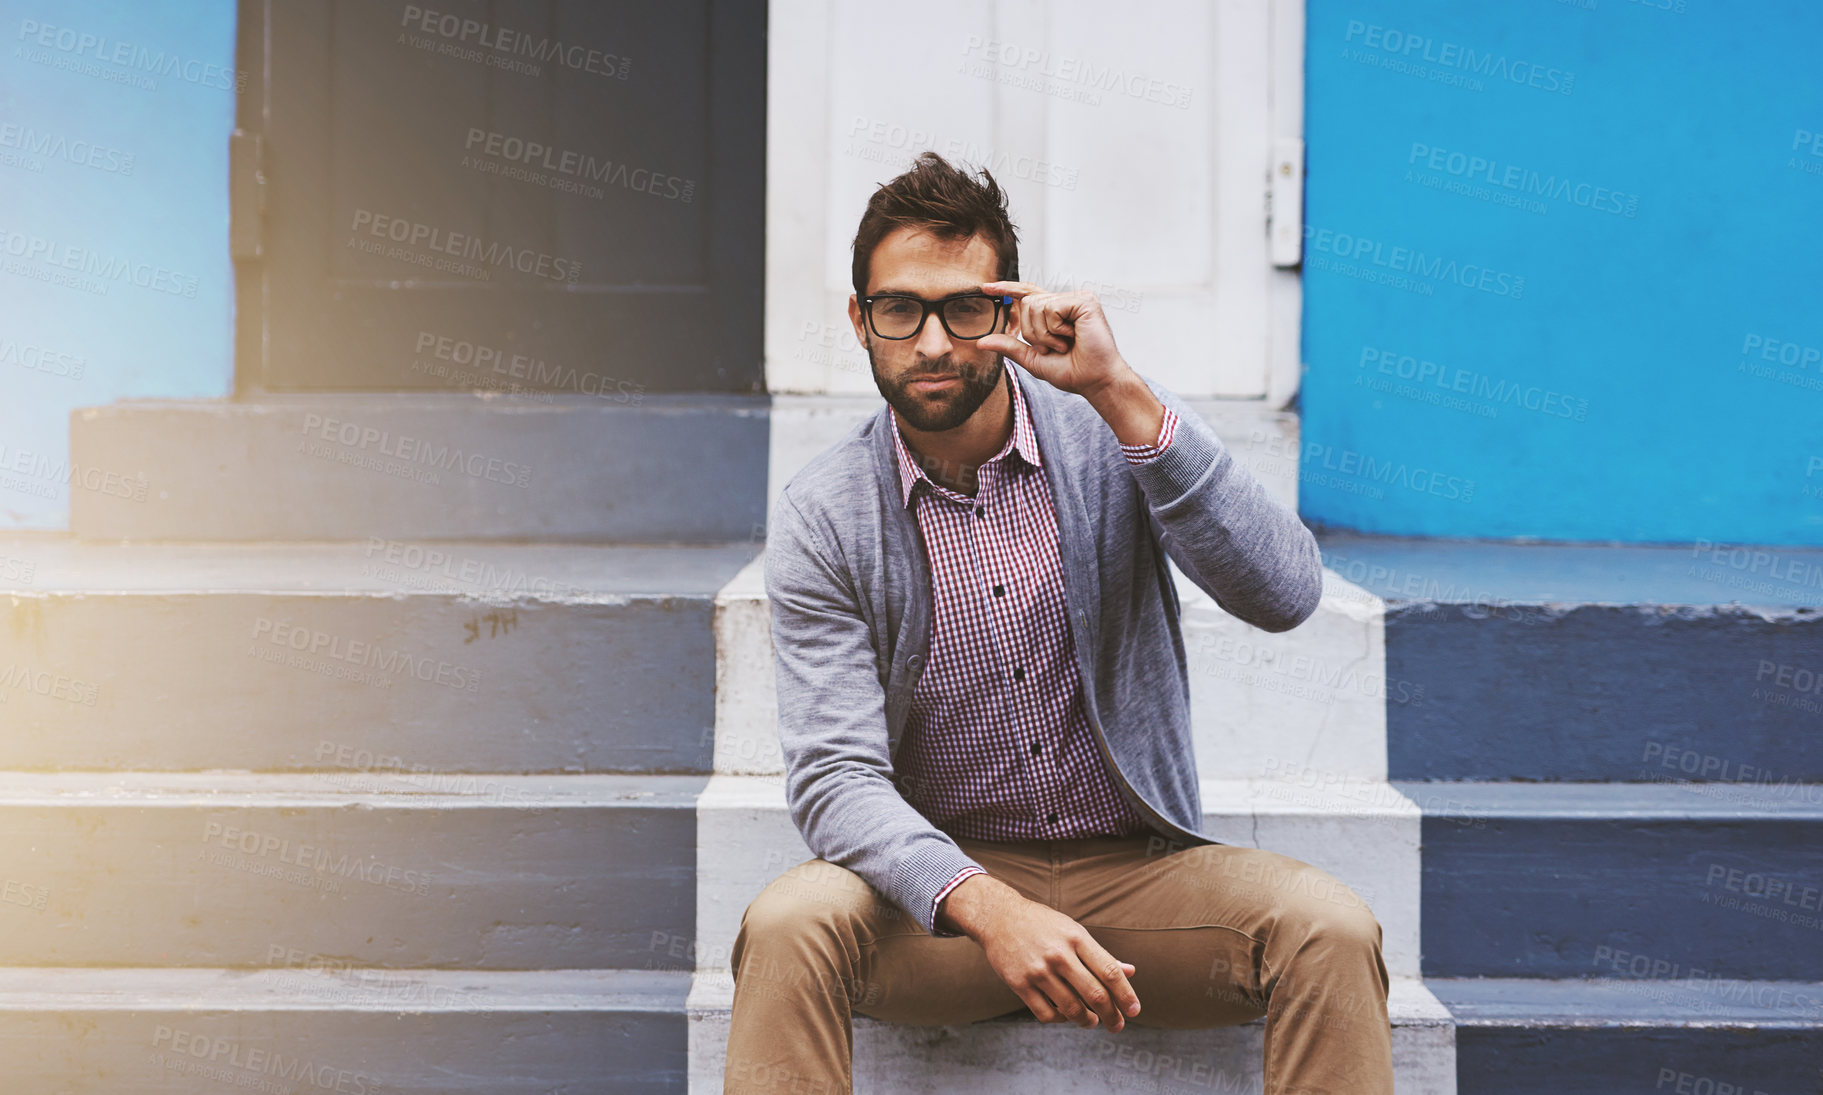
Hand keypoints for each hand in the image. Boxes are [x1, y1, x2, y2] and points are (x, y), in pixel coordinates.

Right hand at [972, 891, 1141, 1031]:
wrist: (999, 917)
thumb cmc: (1043, 925)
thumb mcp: (1073, 931)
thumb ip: (1100, 954)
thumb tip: (1130, 972)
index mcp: (1076, 938)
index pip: (1110, 972)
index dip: (1126, 995)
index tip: (1135, 1010)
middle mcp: (1059, 954)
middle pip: (1095, 994)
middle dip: (1112, 1016)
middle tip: (1118, 1025)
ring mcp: (1038, 970)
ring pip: (1071, 1008)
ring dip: (1087, 1021)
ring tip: (1092, 1022)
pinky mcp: (1019, 983)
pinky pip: (1046, 1014)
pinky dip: (1060, 1019)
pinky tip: (1065, 1015)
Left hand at [976, 281, 1130, 399]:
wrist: (1095, 381)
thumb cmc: (1071, 372)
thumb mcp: (1033, 359)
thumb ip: (1010, 346)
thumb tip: (981, 342)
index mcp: (1055, 313)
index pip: (1026, 294)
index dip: (1006, 289)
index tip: (985, 288)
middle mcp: (1065, 302)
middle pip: (1026, 303)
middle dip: (1032, 332)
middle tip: (1055, 347)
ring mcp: (1076, 299)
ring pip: (1036, 306)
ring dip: (1044, 333)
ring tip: (1065, 344)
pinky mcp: (1084, 300)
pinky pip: (1051, 308)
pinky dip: (1055, 329)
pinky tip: (1073, 336)